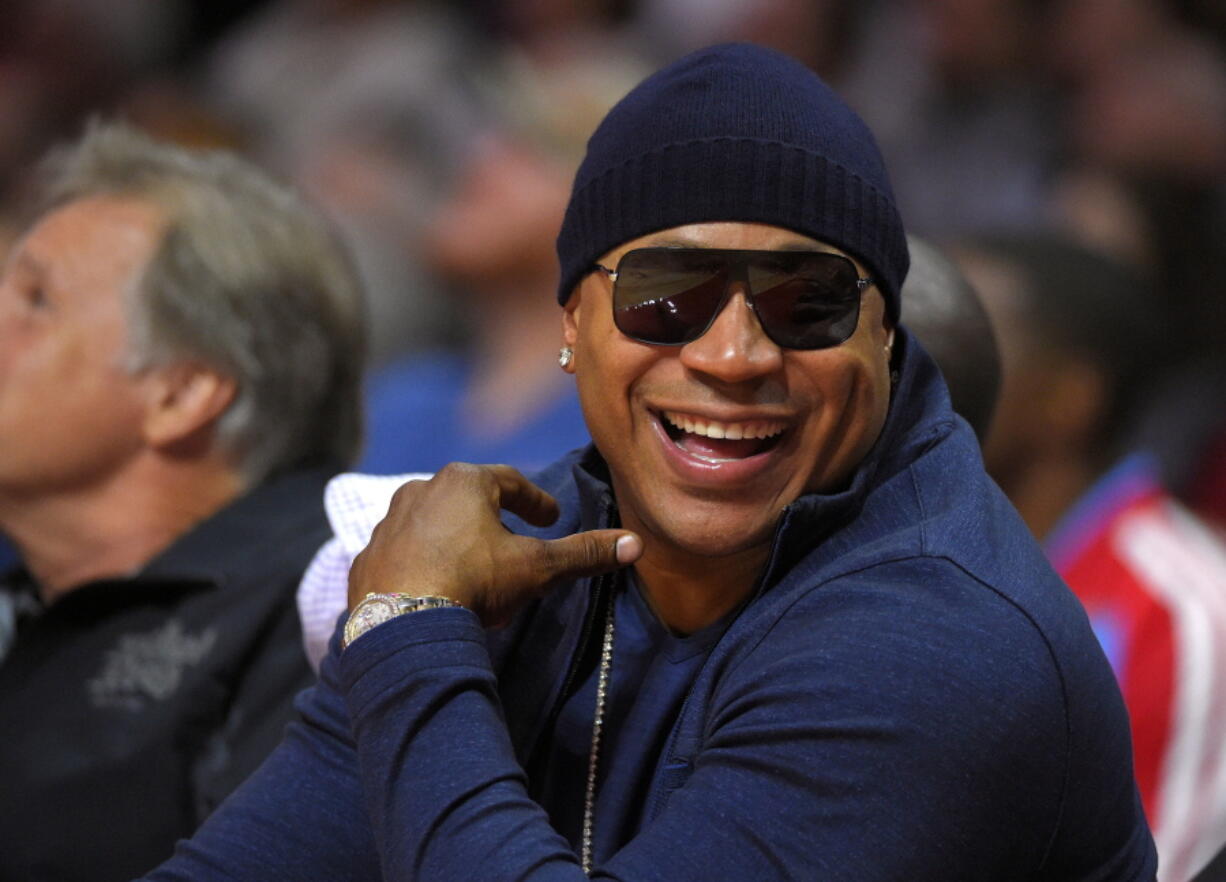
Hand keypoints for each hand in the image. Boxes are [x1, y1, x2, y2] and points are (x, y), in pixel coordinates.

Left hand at [347, 463, 642, 626]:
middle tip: (510, 536)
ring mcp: (387, 523)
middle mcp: (419, 491)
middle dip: (489, 515)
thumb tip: (634, 544)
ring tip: (470, 563)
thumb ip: (582, 553)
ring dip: (451, 537)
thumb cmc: (475, 582)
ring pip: (429, 522)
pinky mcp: (365, 557)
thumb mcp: (536, 568)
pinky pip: (400, 553)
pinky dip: (419, 562)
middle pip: (465, 497)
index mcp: (463, 482)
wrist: (403, 626)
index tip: (549, 518)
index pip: (510, 482)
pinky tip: (431, 585)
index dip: (534, 500)